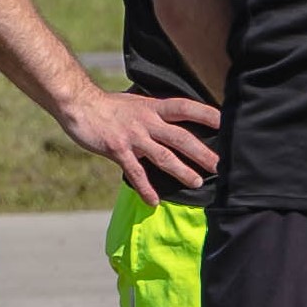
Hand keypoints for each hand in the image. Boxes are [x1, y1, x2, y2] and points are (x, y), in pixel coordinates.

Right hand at [56, 85, 221, 203]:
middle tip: (220, 166)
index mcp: (154, 108)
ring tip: (197, 183)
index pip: (186, 108)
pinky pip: (135, 172)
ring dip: (181, 171)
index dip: (206, 114)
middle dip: (202, 153)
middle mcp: (147, 122)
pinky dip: (145, 188)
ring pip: (163, 157)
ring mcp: (133, 137)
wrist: (80, 105)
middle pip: (181, 137)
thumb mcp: (138, 104)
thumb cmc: (110, 106)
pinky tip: (154, 202)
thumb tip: (175, 122)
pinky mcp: (118, 150)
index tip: (226, 122)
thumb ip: (156, 114)